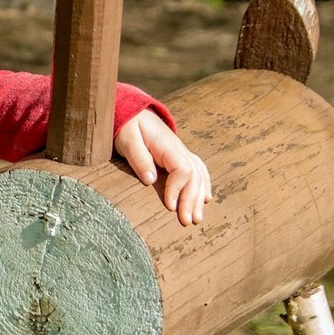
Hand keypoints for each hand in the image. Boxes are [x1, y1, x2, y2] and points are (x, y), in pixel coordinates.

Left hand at [114, 109, 211, 226]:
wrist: (132, 112)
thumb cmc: (128, 127)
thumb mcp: (128, 140)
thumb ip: (139, 159)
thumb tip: (150, 180)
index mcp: (168, 146)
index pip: (183, 170)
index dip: (178, 189)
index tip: (170, 207)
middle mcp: (180, 150)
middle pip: (194, 177)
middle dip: (191, 200)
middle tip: (187, 221)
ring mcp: (182, 153)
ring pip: (199, 176)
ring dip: (199, 198)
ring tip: (196, 219)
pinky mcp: (179, 157)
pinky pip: (197, 172)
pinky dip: (203, 186)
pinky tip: (206, 200)